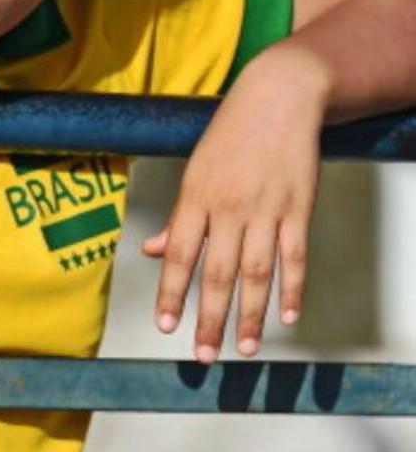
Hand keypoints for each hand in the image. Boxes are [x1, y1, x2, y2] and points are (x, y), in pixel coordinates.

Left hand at [143, 49, 327, 361]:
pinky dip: (293, 287)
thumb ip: (179, 218)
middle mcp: (229, 206)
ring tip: (246, 348)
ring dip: (251, 313)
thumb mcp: (195, 171)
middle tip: (204, 356)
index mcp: (196, 198)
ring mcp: (266, 207)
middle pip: (217, 273)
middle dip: (209, 318)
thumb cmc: (231, 135)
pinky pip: (295, 255)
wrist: (280, 95)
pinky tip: (288, 316)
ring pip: (256, 271)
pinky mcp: (299, 206)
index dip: (171, 293)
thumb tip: (152, 250)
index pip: (180, 255)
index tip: (166, 327)